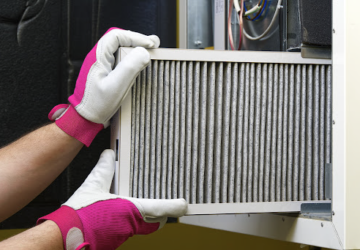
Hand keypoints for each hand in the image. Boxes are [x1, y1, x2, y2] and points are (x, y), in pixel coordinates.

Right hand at [37, 149, 187, 249]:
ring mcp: (123, 235)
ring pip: (142, 228)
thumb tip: (109, 154)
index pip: (161, 209)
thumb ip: (104, 169)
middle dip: (160, 214)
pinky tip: (118, 214)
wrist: (64, 236)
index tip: (184, 204)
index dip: (174, 206)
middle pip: (155, 222)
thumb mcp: (94, 185)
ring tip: (137, 206)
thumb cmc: (80, 214)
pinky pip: (128, 231)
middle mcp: (131, 225)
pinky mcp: (114, 240)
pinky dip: (128, 223)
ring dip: (143, 218)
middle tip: (162, 204)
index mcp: (131, 210)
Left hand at [49, 28, 159, 145]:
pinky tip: (138, 65)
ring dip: (134, 49)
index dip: (136, 37)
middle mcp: (98, 57)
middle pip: (119, 39)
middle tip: (153, 46)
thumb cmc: (96, 105)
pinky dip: (130, 59)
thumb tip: (144, 52)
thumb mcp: (116, 87)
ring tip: (149, 53)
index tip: (151, 44)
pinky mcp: (104, 73)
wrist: (84, 119)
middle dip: (137, 40)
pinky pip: (118, 59)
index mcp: (98, 56)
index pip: (118, 36)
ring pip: (119, 49)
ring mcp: (100, 65)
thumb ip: (130, 68)